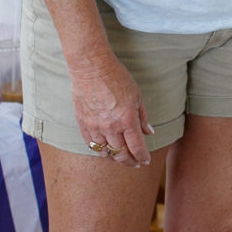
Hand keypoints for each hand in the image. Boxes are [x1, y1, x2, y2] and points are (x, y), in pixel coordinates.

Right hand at [70, 51, 152, 166]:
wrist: (92, 68)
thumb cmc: (117, 78)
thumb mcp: (137, 96)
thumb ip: (142, 116)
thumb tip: (149, 132)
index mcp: (127, 120)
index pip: (136, 148)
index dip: (142, 157)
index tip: (145, 161)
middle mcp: (111, 127)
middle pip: (120, 154)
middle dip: (130, 162)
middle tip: (135, 163)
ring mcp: (95, 127)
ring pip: (104, 152)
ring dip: (113, 157)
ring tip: (120, 157)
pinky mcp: (82, 123)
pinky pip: (90, 143)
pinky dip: (98, 149)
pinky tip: (104, 149)